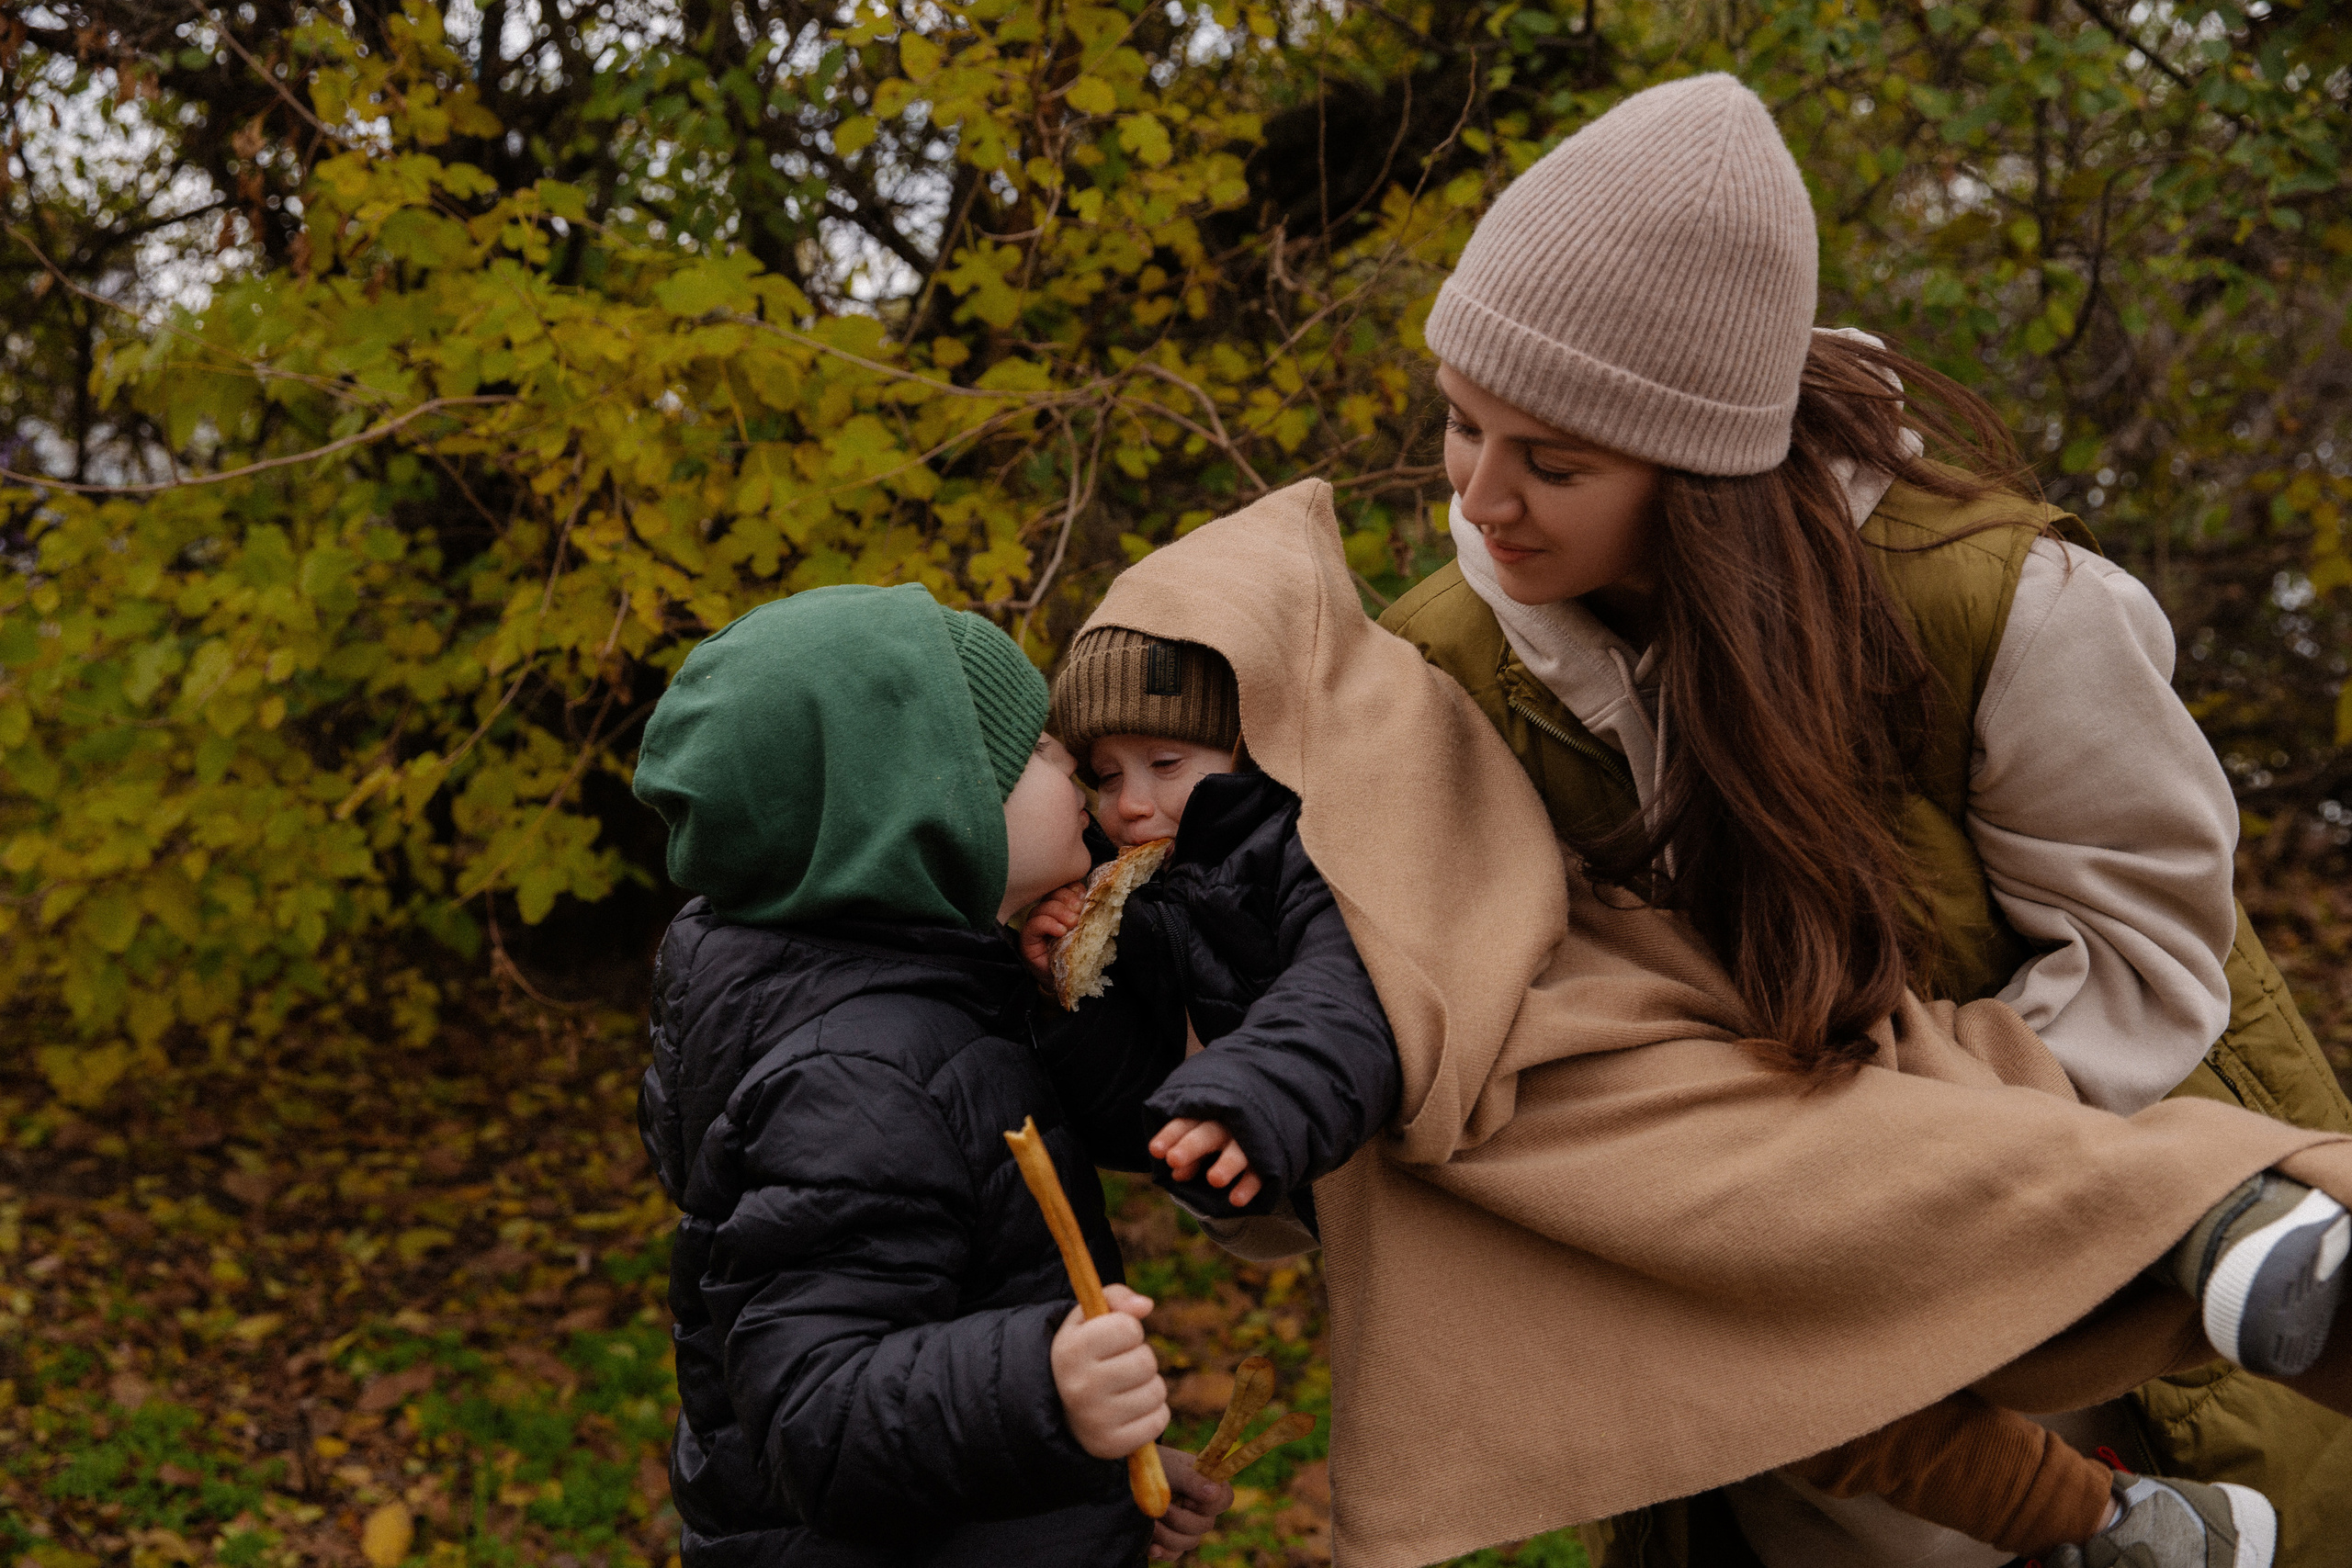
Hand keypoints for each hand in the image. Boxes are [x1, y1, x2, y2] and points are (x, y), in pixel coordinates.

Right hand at [1020, 880, 1087, 988]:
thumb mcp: (1091, 931)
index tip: (1084, 896)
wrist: (1072, 982)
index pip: (1063, 887)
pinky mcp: (1027, 940)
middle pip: (1051, 894)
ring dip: (1059, 912)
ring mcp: (1035, 927)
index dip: (1072, 888)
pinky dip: (1048, 923)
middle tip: (1078, 912)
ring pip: (1042, 907)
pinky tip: (1060, 931)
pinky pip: (1033, 925)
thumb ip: (1091, 914)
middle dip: (1067, 899)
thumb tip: (1096, 897)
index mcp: (1063, 908)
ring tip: (1071, 924)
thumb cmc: (1081, 956)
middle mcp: (1047, 914)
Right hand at [1051, 1284, 1167, 1459]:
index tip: (1113, 1339)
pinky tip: (1131, 1410)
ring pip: (1156, 1391)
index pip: (1128, 1327)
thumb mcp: (1087, 1319)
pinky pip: (1159, 1420)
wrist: (1059, 1406)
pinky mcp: (1111, 1445)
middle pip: (1146, 1361)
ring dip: (1148, 1386)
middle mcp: (1079, 1386)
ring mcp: (1095, 1420)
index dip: (1128, 1330)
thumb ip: (1115, 1297)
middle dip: (1140, 1358)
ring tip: (1124, 1388)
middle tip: (1120, 1366)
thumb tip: (1146, 1305)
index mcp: (1070, 1350)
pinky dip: (1153, 1413)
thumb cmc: (1084, 1353)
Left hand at [1148, 1444, 1234, 1559]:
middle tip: (1160, 1508)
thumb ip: (1191, 1479)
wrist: (1127, 1475)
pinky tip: (1152, 1545)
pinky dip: (1163, 1551)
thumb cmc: (1153, 1465)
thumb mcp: (1171, 1468)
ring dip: (1167, 1534)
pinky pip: (1175, 1554)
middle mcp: (1200, 1507)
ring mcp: (1186, 1525)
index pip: (1225, 1500)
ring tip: (1150, 1521)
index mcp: (1207, 1484)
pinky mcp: (1170, 1539)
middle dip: (1179, 1518)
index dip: (1209, 1504)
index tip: (1187, 1498)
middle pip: (1205, 1525)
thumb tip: (1214, 1492)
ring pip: (1189, 1542)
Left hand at [1149, 1118, 1261, 1207]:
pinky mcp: (1267, 1160)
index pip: (1185, 1123)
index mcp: (1206, 1119)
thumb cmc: (1218, 1142)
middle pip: (1209, 1133)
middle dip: (1191, 1145)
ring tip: (1214, 1180)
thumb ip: (1187, 1159)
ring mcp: (1248, 1143)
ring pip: (1239, 1150)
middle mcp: (1227, 1127)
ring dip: (1227, 1163)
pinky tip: (1236, 1200)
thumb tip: (1177, 1174)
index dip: (1171, 1135)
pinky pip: (1259, 1172)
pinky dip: (1248, 1185)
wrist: (1262, 1134)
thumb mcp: (1200, 1147)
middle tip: (1174, 1159)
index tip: (1155, 1150)